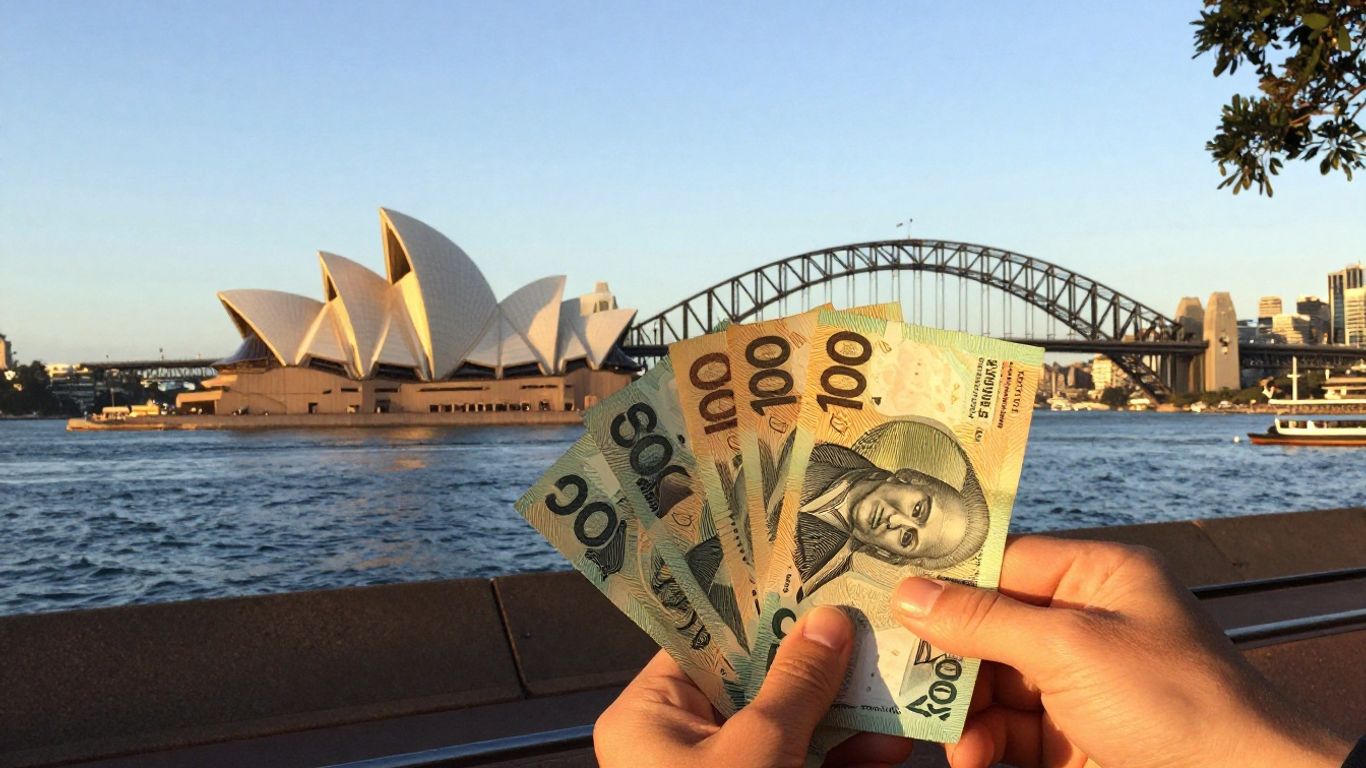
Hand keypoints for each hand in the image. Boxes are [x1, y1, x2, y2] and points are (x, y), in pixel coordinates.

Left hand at [594, 605, 913, 767]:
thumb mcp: (759, 752)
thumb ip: (795, 684)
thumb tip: (827, 620)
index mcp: (649, 716)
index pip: (704, 640)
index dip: (759, 607)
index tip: (813, 576)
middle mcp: (677, 743)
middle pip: (751, 680)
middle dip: (816, 660)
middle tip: (867, 624)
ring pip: (785, 727)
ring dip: (841, 711)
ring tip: (895, 682)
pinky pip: (798, 767)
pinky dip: (842, 759)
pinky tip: (891, 746)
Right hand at [890, 536, 1353, 767]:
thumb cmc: (1176, 701)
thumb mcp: (1070, 648)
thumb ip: (984, 621)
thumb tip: (909, 594)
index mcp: (1096, 577)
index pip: (1001, 562)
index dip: (943, 577)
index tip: (884, 587)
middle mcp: (1084, 622)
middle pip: (986, 625)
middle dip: (942, 652)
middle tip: (891, 667)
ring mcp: (1076, 682)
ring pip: (988, 681)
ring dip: (957, 705)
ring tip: (934, 727)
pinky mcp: (1069, 736)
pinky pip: (1005, 728)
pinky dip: (980, 740)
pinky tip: (968, 754)